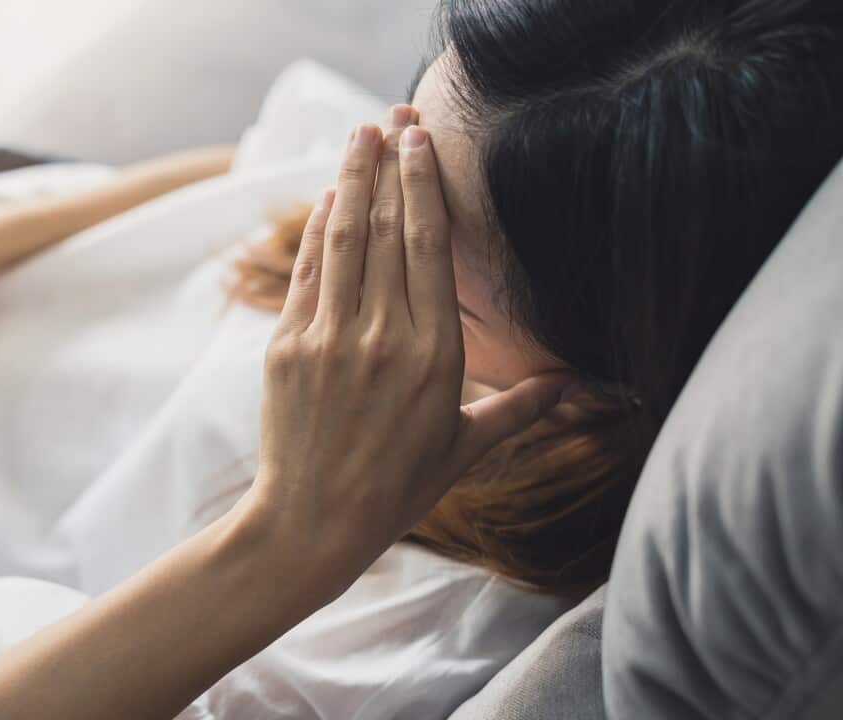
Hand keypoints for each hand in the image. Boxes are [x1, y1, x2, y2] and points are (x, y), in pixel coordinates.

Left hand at [250, 106, 571, 596]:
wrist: (315, 521)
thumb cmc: (396, 488)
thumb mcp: (465, 447)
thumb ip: (520, 409)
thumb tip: (574, 385)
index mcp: (435, 354)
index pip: (429, 248)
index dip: (424, 186)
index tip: (422, 142)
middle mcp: (384, 337)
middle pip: (386, 229)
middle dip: (389, 166)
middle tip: (392, 120)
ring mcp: (331, 339)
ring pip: (343, 240)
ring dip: (350, 180)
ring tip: (358, 137)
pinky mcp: (288, 347)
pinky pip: (307, 274)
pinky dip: (316, 232)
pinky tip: (328, 198)